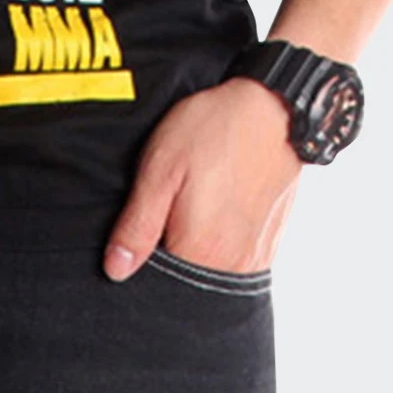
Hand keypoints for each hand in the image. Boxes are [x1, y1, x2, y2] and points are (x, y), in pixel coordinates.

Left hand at [105, 78, 300, 280]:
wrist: (275, 102)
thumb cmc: (215, 129)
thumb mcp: (161, 170)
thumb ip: (137, 226)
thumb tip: (116, 270)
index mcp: (200, 251)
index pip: (158, 289)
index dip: (141, 273)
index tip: (139, 247)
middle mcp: (232, 263)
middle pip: (185, 288)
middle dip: (168, 268)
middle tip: (169, 222)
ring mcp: (254, 257)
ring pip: (209, 279)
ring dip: (193, 261)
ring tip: (192, 218)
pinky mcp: (268, 244)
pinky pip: (233, 266)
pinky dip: (217, 254)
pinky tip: (212, 223)